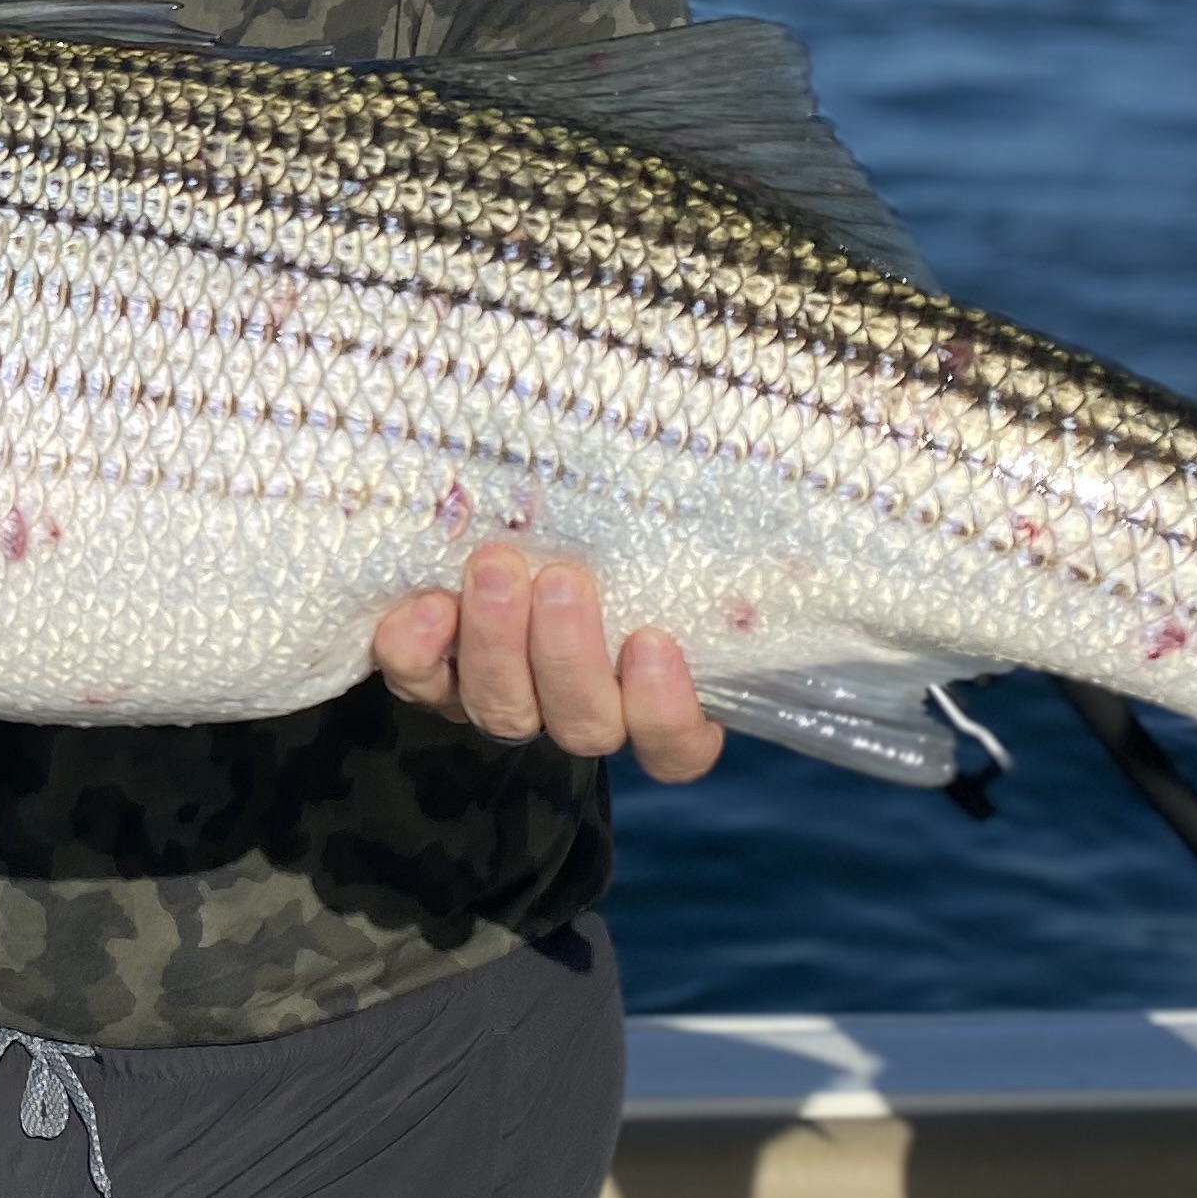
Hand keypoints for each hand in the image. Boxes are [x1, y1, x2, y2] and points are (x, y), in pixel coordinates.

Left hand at [374, 543, 723, 783]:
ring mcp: (501, 699)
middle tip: (562, 580)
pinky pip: (419, 684)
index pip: (676, 746)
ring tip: (496, 568)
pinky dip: (418, 651)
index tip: (653, 642)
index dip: (668, 713)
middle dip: (570, 654)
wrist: (488, 521)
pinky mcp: (430, 680)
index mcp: (642, 692)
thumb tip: (778, 450)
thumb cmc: (591, 522)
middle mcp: (573, 708)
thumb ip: (677, 523)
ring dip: (498, 641)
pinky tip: (428, 604)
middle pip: (584, 724)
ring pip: (503, 709)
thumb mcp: (642, 522)